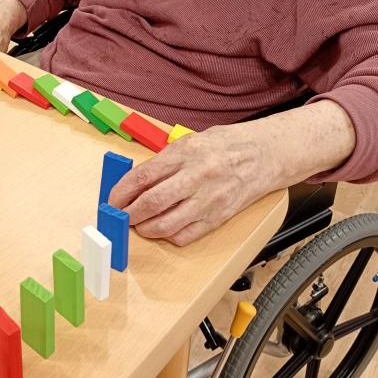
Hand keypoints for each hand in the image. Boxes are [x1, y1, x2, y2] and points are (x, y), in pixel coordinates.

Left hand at [108, 123, 281, 245]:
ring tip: (139, 225)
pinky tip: (163, 229)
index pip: (144, 176)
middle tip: (120, 215)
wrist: (264, 154)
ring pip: (167, 224)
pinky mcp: (220, 217)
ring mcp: (210, 199)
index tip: (112, 199)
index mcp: (187, 153)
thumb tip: (136, 181)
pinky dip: (169, 236)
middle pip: (152, 202)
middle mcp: (197, 176)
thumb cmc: (226, 145)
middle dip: (130, 213)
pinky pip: (187, 235)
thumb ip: (165, 160)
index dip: (122, 191)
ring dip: (147, 228)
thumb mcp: (191, 141)